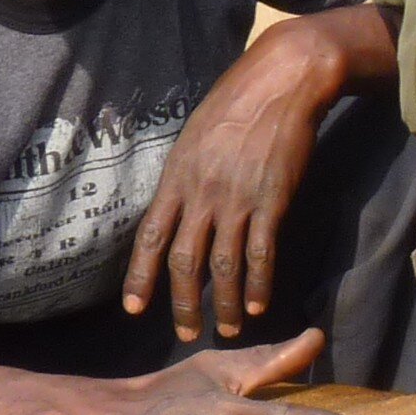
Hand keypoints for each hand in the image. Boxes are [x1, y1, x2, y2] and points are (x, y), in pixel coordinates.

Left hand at [125, 24, 342, 341]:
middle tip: (187, 333)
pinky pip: (261, 253)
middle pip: (184, 261)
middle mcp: (201, 193)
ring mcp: (237, 198)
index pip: (150, 237)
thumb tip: (178, 210)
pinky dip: (258, 284)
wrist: (281, 81)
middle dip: (184, 303)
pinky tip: (257, 305)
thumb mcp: (194, 137)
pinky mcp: (272, 200)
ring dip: (223, 304)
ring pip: (223, 265)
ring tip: (228, 328)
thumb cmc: (236, 103)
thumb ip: (185, 177)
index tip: (134, 309)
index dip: (140, 277)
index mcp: (177, 177)